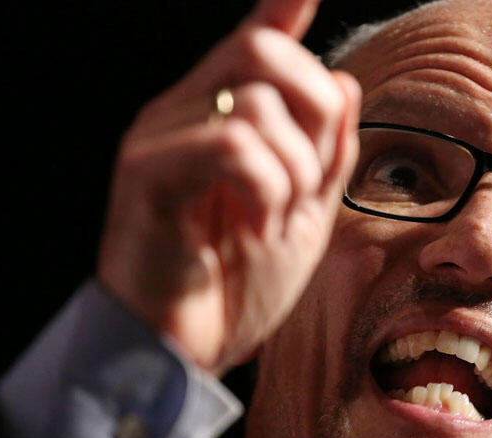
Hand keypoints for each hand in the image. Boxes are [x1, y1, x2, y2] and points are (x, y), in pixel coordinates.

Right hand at [97, 0, 359, 373]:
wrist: (183, 349)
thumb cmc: (238, 285)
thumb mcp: (304, 215)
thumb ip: (326, 151)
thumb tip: (344, 80)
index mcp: (224, 117)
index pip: (257, 38)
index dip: (284, 4)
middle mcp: (186, 111)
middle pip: (264, 50)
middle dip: (314, 115)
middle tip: (306, 182)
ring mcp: (161, 136)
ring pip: (257, 102)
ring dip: (294, 171)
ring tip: (274, 219)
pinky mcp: (146, 172)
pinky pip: (231, 146)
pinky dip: (265, 189)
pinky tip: (256, 226)